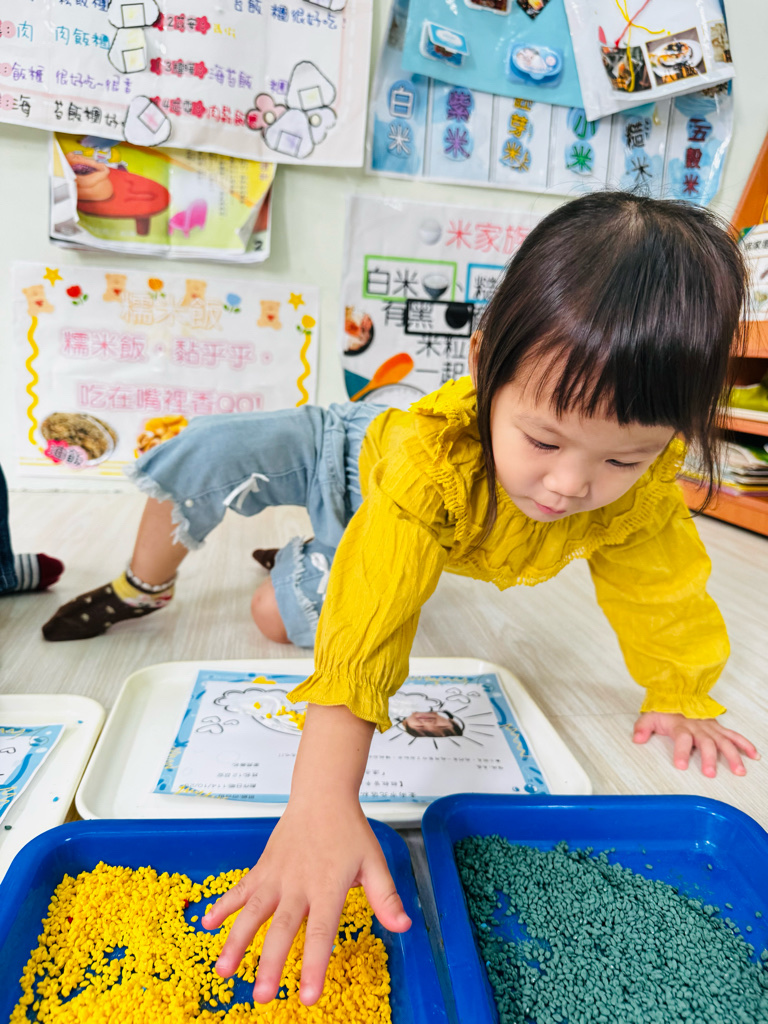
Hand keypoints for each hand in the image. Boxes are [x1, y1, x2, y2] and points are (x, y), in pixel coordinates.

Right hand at [201, 703, 410, 1005]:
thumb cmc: (349, 830)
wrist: (322, 794)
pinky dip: (222, 905)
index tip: (308, 996)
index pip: (321, 931)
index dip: (314, 964)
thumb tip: (404, 926)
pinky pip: (240, 888)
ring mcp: (276, 875)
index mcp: (328, 886)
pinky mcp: (262, 867)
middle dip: (270, 964)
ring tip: (224, 971)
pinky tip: (206, 925)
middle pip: (282, 928)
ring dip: (237, 941)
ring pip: (253, 912)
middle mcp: (299, 883)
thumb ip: (385, 897)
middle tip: (262, 996)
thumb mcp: (374, 862)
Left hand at [633, 712, 760, 776]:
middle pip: (706, 743)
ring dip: (732, 756)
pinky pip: (734, 736)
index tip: (680, 765)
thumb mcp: (650, 716)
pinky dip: (745, 744)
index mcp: (681, 726)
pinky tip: (753, 755)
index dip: (681, 752)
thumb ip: (643, 727)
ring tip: (739, 771)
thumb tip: (637, 738)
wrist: (679, 692)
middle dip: (709, 758)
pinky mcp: (718, 728)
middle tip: (710, 773)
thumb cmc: (666, 709)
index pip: (682, 739)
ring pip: (724, 742)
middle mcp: (698, 727)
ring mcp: (710, 728)